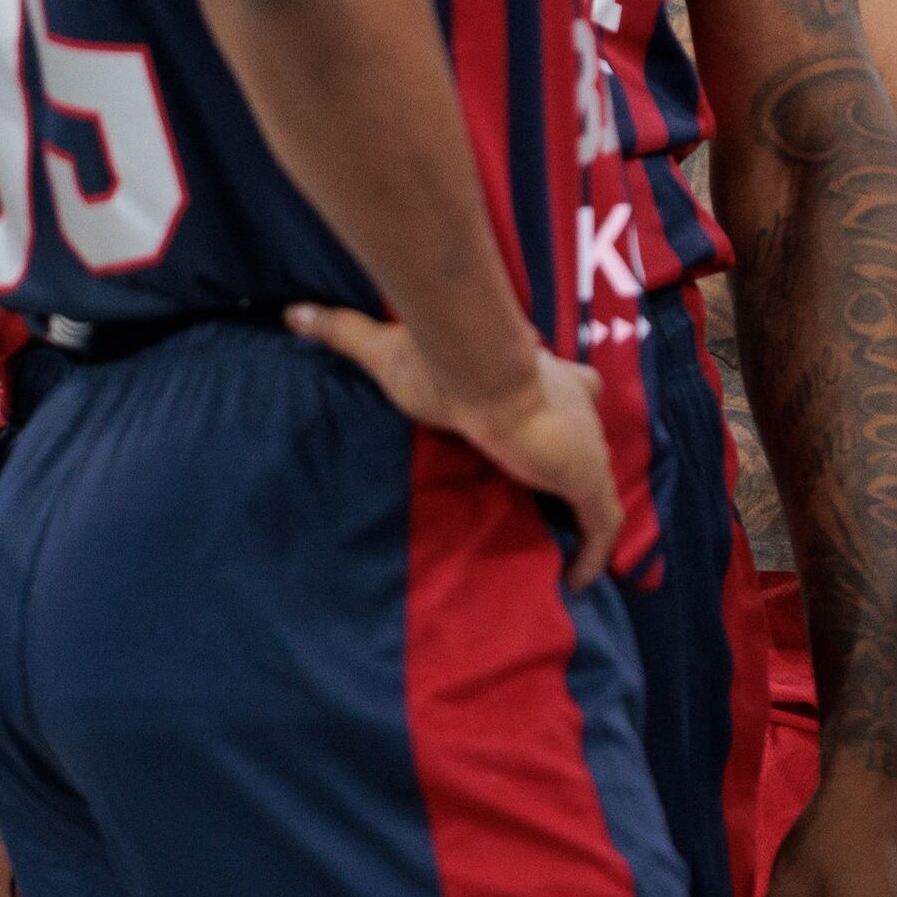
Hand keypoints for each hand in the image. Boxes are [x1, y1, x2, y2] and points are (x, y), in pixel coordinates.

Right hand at [286, 305, 621, 585]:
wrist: (480, 371)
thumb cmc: (441, 359)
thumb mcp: (384, 348)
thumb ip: (344, 331)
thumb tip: (294, 315)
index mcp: (541, 374)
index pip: (573, 386)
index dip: (568, 405)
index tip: (548, 437)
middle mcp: (574, 407)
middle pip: (588, 438)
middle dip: (575, 465)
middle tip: (552, 494)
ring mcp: (586, 445)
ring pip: (597, 485)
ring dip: (583, 513)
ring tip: (564, 544)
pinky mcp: (587, 479)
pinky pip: (602, 526)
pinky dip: (595, 553)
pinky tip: (578, 580)